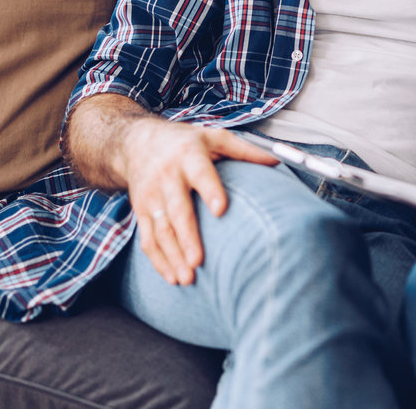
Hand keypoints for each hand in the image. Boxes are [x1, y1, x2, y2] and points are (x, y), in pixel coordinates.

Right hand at [119, 121, 276, 285]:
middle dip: (187, 237)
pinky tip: (171, 276)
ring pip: (160, 230)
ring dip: (172, 255)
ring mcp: (151, 196)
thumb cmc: (184, 141)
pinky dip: (158, 259)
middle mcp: (168, 177)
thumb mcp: (214, 136)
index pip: (201, 174)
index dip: (210, 191)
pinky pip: (148, 238)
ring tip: (186, 278)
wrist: (138, 142)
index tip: (221, 209)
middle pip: (177, 210)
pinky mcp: (141, 211)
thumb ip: (244, 149)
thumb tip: (277, 159)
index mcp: (189, 156)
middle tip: (198, 262)